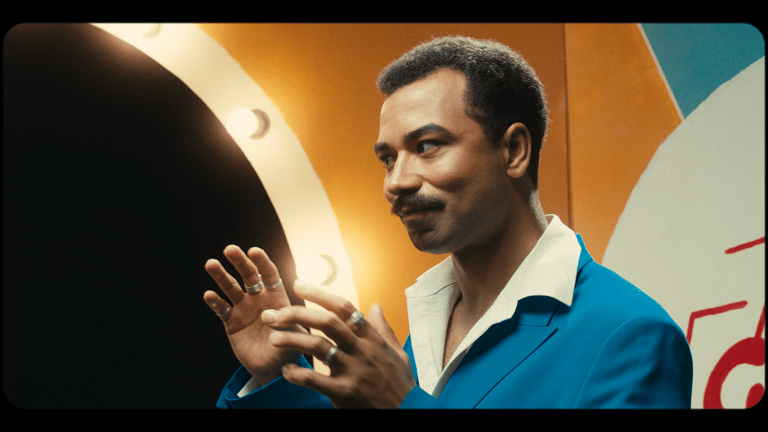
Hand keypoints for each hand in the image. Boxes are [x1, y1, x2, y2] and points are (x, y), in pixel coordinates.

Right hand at [203, 245, 305, 385]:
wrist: (273, 367)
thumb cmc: (288, 347)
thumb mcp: (293, 336)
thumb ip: (284, 323)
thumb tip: (268, 314)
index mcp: (277, 297)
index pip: (270, 275)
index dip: (263, 262)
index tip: (254, 251)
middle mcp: (259, 299)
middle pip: (248, 275)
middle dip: (240, 262)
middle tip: (230, 249)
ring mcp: (243, 308)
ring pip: (231, 288)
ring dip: (221, 276)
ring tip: (211, 264)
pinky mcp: (231, 322)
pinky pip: (222, 309)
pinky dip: (215, 302)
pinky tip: (209, 295)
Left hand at [263, 280, 415, 407]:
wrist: (407, 414)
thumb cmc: (400, 386)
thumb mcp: (398, 353)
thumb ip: (384, 329)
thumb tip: (376, 306)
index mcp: (372, 339)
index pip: (345, 308)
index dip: (320, 294)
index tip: (299, 284)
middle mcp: (361, 351)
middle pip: (326, 322)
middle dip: (297, 313)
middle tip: (275, 313)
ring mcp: (352, 371)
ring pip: (317, 346)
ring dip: (291, 340)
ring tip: (273, 339)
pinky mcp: (343, 393)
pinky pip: (314, 380)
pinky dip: (296, 373)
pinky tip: (286, 370)